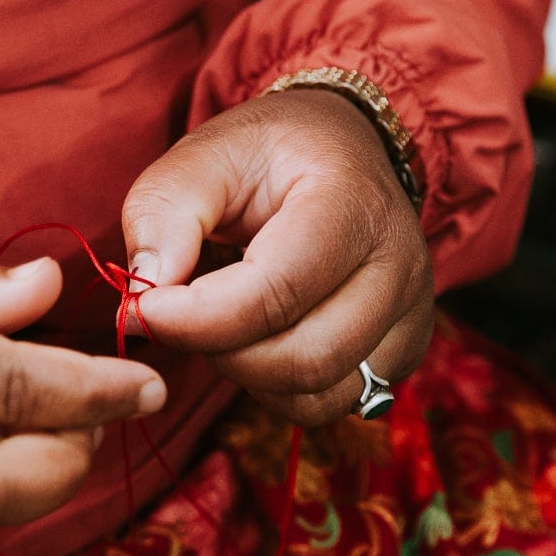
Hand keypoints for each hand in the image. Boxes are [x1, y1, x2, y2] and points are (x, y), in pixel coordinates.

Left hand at [122, 87, 432, 425]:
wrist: (340, 152)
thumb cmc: (267, 156)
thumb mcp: (203, 156)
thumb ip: (163, 211)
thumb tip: (147, 286)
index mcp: (353, 204)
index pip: (279, 291)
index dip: (200, 317)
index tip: (145, 308)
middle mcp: (399, 265)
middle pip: (303, 359)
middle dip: (220, 352)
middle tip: (180, 317)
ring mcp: (411, 314)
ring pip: (318, 395)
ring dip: (248, 374)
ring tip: (221, 322)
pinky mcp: (403, 350)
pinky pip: (333, 403)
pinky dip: (279, 387)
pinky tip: (260, 339)